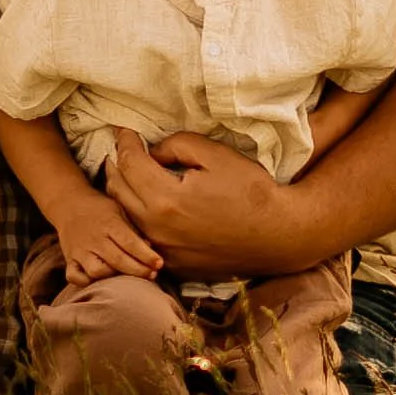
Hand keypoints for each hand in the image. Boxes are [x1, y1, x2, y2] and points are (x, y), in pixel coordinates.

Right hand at [55, 194, 163, 284]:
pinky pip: (73, 276)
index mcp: (109, 224)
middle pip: (117, 260)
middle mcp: (94, 239)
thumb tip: (150, 249)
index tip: (159, 264)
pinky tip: (98, 281)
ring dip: (113, 276)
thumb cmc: (101, 209)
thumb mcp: (119, 211)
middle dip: (138, 270)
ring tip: (126, 277)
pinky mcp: (69, 259)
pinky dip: (84, 281)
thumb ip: (133, 231)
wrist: (68, 203)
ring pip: (96, 271)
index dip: (146, 256)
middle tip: (152, 274)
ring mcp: (80, 250)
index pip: (130, 243)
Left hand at [103, 127, 300, 275]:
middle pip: (118, 190)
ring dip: (124, 191)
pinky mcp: (173, 264)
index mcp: (165, 200)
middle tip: (125, 149)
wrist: (278, 235)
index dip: (124, 141)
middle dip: (117, 164)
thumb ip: (176, 146)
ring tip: (132, 173)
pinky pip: (143, 236)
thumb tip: (153, 153)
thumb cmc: (250, 191)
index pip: (129, 164)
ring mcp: (163, 251)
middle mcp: (157, 229)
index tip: (124, 130)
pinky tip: (149, 204)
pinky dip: (138, 217)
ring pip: (125, 216)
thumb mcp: (214, 154)